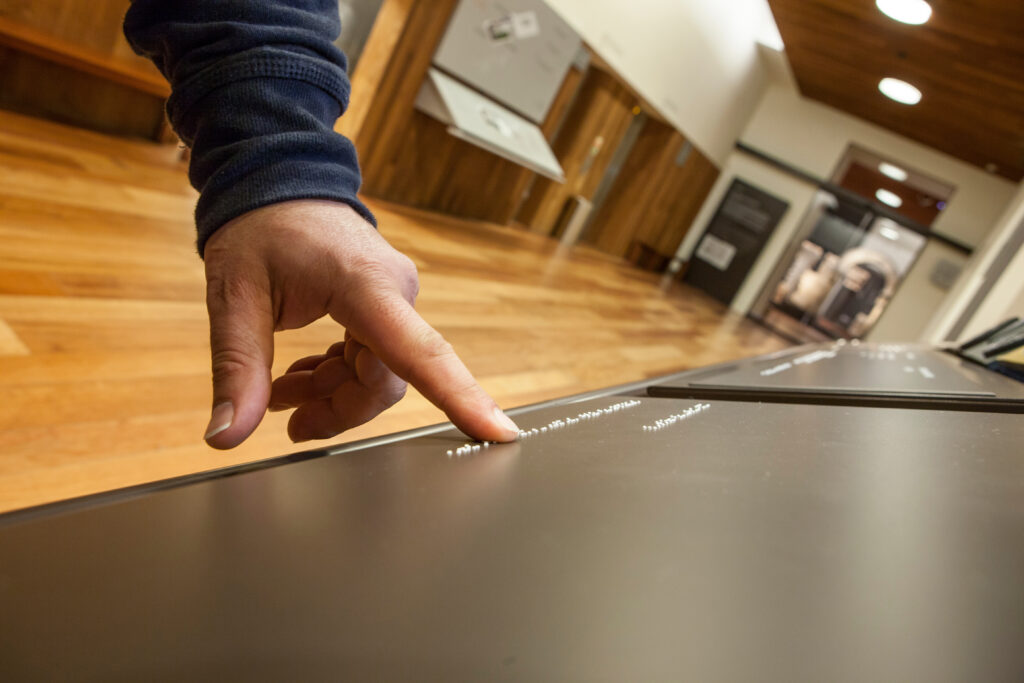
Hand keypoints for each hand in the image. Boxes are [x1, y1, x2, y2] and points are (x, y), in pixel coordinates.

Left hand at [200, 200, 519, 448]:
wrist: (274, 177)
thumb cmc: (258, 226)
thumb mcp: (234, 298)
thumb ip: (238, 369)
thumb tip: (227, 435)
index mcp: (367, 286)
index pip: (422, 355)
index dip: (462, 399)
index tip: (499, 433)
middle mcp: (395, 291)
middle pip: (386, 381)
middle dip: (339, 408)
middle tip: (290, 423)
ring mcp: (394, 297)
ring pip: (379, 374)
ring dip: (332, 392)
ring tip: (279, 395)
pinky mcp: (385, 302)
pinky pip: (373, 356)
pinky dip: (336, 373)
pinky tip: (300, 376)